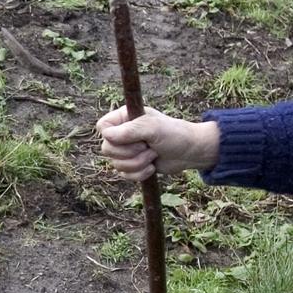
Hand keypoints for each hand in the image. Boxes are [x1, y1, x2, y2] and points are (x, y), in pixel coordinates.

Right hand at [96, 106, 219, 180]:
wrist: (190, 152)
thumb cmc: (174, 134)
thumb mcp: (153, 128)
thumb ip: (130, 130)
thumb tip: (107, 136)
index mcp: (124, 118)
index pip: (102, 127)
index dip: (111, 136)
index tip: (129, 138)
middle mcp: (122, 133)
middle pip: (106, 149)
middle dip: (129, 153)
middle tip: (147, 146)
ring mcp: (126, 150)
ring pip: (116, 165)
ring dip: (137, 163)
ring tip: (153, 155)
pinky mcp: (132, 166)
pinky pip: (124, 175)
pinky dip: (139, 174)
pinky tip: (152, 168)